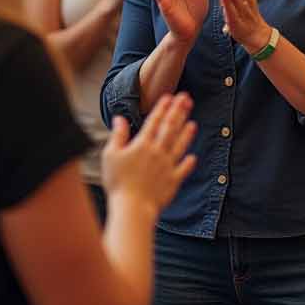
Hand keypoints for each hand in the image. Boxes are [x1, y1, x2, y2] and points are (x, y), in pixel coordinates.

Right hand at [102, 92, 197, 210]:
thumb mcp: (110, 155)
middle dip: (179, 111)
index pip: (154, 121)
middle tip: (186, 98)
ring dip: (186, 133)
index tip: (169, 96)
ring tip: (192, 122)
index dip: (162, 108)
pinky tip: (193, 156)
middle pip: (170, 128)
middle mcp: (158, 152)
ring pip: (180, 145)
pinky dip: (188, 162)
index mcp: (142, 145)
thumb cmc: (117, 183)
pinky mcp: (173, 181)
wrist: (132, 208)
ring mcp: (167, 166)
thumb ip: (118, 135)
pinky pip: (183, 169)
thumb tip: (119, 118)